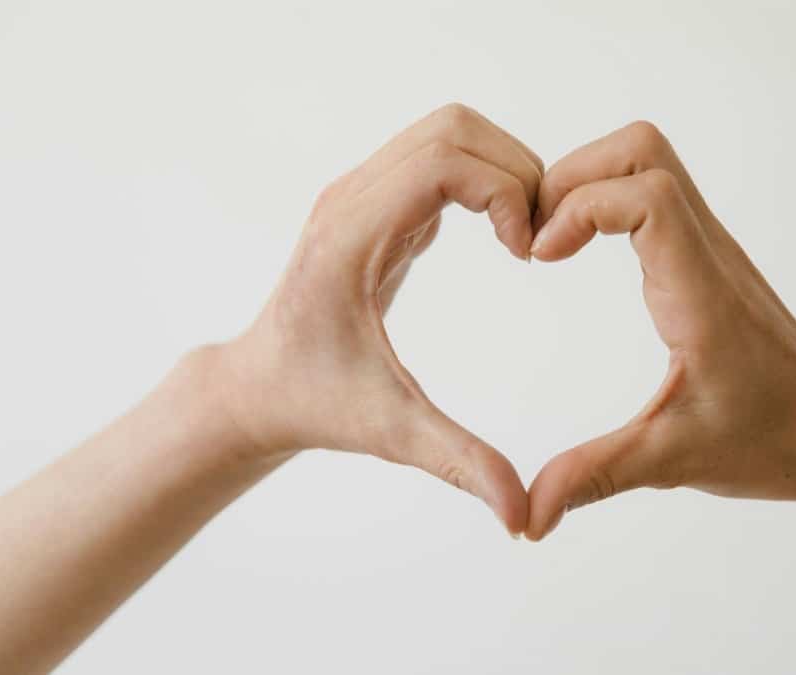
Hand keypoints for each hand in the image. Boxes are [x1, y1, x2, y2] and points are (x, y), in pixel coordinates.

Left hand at [215, 104, 542, 535]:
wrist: (257, 386)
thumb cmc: (314, 402)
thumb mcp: (391, 433)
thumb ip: (459, 463)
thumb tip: (521, 516)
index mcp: (351, 236)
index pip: (445, 161)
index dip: (505, 193)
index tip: (527, 255)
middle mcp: (353, 198)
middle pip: (454, 128)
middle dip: (515, 171)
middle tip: (538, 240)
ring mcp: (362, 194)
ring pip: (450, 133)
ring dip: (503, 171)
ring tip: (525, 238)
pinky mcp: (377, 204)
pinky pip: (442, 160)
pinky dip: (485, 183)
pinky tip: (501, 240)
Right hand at [525, 121, 795, 539]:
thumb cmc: (772, 441)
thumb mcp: (673, 461)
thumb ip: (595, 477)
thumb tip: (525, 518)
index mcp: (702, 296)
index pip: (647, 196)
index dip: (580, 207)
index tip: (541, 257)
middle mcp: (708, 255)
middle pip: (643, 149)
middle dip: (572, 176)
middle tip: (536, 237)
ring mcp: (711, 248)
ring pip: (649, 158)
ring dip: (588, 181)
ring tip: (550, 240)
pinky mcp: (706, 255)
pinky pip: (654, 190)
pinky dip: (605, 199)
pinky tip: (578, 252)